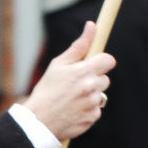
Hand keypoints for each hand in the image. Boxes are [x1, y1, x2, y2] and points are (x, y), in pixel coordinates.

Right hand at [24, 21, 115, 141]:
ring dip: (91, 95)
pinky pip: (97, 110)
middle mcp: (91, 87)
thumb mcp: (58, 64)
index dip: (102, 61)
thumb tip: (92, 26)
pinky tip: (74, 109)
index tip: (94, 64)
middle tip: (76, 84)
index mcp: (84, 71)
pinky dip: (88, 109)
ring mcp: (93, 103)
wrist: (39, 121)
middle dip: (94, 79)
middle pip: (105, 78)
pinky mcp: (93, 117)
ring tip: (72, 98)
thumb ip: (79, 46)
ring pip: (101, 95)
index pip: (109, 60)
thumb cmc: (46, 89)